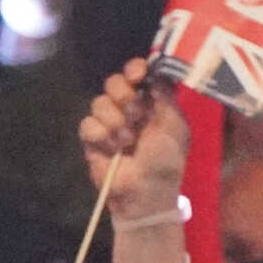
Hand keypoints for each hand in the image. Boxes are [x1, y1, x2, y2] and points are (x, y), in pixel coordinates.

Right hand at [78, 58, 187, 218]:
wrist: (144, 192)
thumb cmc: (166, 161)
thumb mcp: (175, 126)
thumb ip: (166, 98)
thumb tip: (154, 77)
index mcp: (152, 102)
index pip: (138, 74)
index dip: (134, 70)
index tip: (137, 75)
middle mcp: (129, 108)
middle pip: (114, 82)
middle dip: (123, 96)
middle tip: (136, 114)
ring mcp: (108, 123)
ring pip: (98, 103)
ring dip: (114, 121)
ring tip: (127, 141)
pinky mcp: (92, 140)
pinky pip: (86, 124)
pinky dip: (99, 135)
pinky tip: (111, 149)